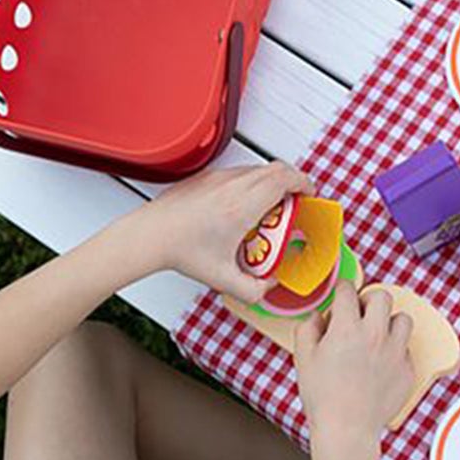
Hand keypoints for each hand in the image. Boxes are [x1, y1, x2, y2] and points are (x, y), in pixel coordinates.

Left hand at [127, 161, 311, 302]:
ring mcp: (218, 177)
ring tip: (269, 208)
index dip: (304, 183)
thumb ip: (254, 290)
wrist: (149, 235)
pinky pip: (239, 173)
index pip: (285, 178)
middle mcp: (233, 185)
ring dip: (271, 183)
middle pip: (276, 169)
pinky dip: (251, 184)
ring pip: (257, 169)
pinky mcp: (206, 177)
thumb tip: (270, 285)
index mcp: (243, 206)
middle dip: (292, 183)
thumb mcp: (224, 280)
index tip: (310, 194)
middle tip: (294, 203)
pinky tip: (243, 207)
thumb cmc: (181, 251)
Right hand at [294, 283, 413, 451]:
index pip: (348, 290)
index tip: (341, 298)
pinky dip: (395, 350)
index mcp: (347, 328)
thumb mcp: (303, 357)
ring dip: (389, 322)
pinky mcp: (407, 370)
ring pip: (403, 319)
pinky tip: (381, 363)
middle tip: (360, 314)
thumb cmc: (323, 396)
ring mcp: (395, 352)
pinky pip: (406, 349)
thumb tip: (318, 317)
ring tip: (376, 336)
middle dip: (369, 300)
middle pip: (382, 297)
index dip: (342, 291)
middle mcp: (376, 335)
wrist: (347, 429)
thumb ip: (308, 328)